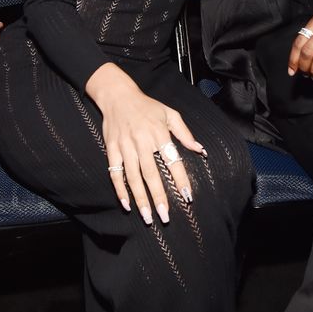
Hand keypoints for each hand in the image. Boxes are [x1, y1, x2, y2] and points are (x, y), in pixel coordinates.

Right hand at [86, 63, 206, 224]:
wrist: (118, 95)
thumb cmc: (147, 106)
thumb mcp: (170, 114)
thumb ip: (185, 133)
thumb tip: (200, 150)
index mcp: (159, 133)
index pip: (172, 160)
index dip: (180, 179)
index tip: (187, 196)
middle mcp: (142, 141)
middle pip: (151, 174)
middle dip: (159, 197)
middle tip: (165, 216)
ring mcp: (125, 146)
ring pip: (133, 177)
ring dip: (140, 198)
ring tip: (148, 216)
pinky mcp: (112, 149)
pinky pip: (115, 172)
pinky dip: (120, 189)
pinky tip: (127, 203)